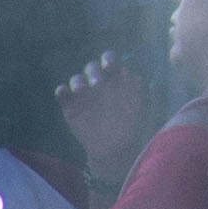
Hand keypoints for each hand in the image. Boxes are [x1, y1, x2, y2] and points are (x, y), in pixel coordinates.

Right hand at [61, 48, 151, 186]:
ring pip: (76, 79)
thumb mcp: (143, 108)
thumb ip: (142, 93)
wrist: (115, 149)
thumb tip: (145, 79)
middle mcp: (98, 82)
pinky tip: (63, 93)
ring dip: (78, 81)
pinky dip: (62, 91)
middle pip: (91, 67)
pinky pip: (63, 94)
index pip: (110, 60)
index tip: (110, 66)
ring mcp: (84, 94)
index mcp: (116, 78)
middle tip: (97, 83)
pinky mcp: (70, 107)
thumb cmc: (133, 126)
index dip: (108, 59)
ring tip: (82, 90)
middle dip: (93, 71)